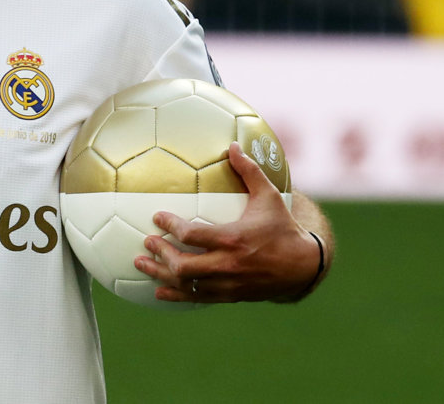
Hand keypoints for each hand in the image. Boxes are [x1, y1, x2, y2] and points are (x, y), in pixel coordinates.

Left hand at [133, 141, 319, 303]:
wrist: (304, 267)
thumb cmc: (283, 227)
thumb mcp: (269, 196)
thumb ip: (249, 171)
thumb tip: (232, 145)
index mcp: (233, 239)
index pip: (193, 235)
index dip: (171, 227)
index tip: (157, 217)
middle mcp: (228, 264)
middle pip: (184, 266)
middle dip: (160, 254)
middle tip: (146, 242)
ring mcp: (228, 284)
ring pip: (187, 285)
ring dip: (160, 275)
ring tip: (140, 264)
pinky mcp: (230, 296)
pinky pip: (197, 299)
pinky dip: (176, 295)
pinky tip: (159, 291)